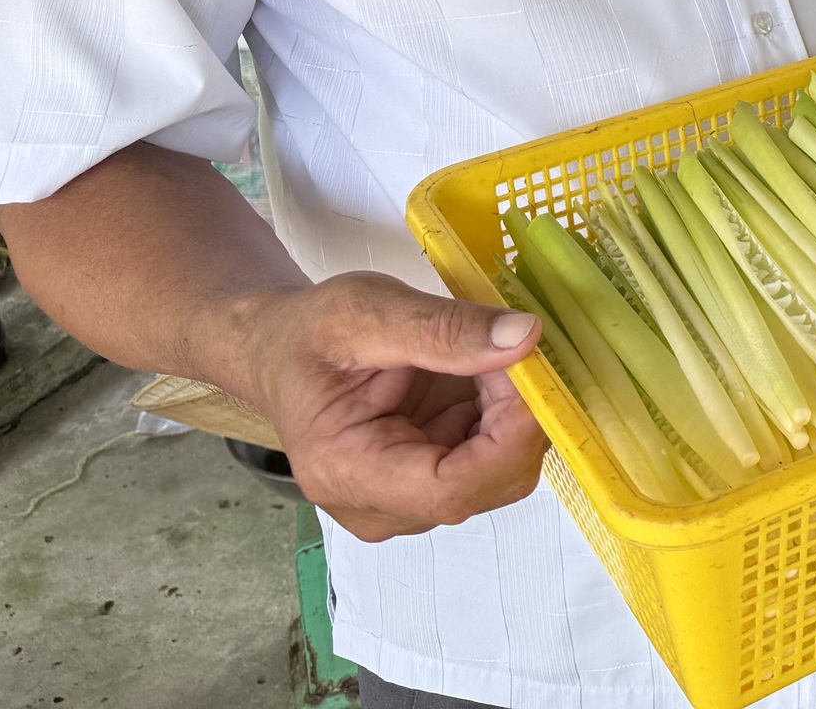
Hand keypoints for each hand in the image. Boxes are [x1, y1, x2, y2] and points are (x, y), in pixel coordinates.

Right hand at [238, 272, 547, 541]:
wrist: (284, 351)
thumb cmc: (309, 335)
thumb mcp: (367, 310)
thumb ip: (445, 328)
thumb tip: (525, 338)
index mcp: (346, 472)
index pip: (450, 490)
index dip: (508, 437)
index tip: (531, 372)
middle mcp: (380, 505)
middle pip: (488, 483)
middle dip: (518, 414)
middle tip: (514, 348)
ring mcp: (411, 497)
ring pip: (503, 469)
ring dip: (514, 409)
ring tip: (484, 354)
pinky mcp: (434, 477)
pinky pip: (495, 454)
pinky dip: (504, 410)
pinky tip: (481, 373)